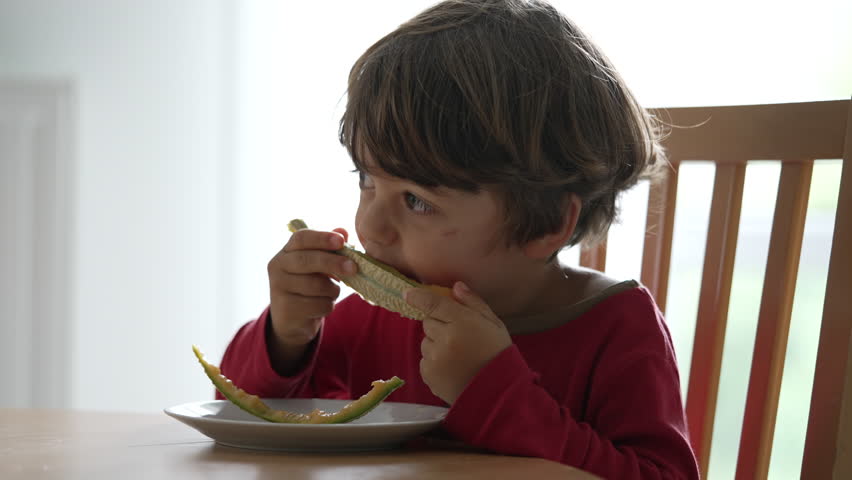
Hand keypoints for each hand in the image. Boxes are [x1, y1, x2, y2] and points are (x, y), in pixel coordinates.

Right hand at [266, 226, 357, 369]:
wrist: (291, 317)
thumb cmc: (309, 284)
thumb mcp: (318, 264)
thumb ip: (330, 248)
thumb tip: (343, 231)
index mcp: (286, 252)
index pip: (301, 238)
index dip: (322, 238)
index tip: (341, 241)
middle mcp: (278, 267)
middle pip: (307, 260)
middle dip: (333, 263)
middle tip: (353, 267)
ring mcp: (279, 289)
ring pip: (317, 285)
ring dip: (332, 290)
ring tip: (331, 291)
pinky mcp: (287, 309)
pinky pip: (319, 305)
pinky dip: (328, 306)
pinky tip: (321, 305)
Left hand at [404, 281, 511, 403]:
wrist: (498, 392)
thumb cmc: (498, 354)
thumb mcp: (494, 324)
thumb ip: (473, 303)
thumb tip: (456, 287)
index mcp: (462, 323)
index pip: (434, 304)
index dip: (419, 297)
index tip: (408, 294)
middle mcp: (445, 339)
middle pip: (428, 322)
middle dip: (439, 325)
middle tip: (458, 336)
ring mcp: (435, 358)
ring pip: (425, 342)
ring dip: (436, 344)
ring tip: (456, 356)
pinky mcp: (429, 375)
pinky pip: (424, 360)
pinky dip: (434, 362)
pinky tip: (452, 368)